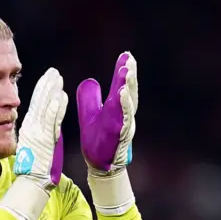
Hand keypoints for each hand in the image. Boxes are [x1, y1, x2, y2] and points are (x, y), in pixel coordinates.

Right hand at [14, 68, 67, 189]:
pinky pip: (51, 121)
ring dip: (52, 92)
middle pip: (40, 102)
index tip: (48, 78)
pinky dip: (55, 109)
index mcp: (30, 127)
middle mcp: (32, 127)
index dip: (42, 90)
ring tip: (58, 78)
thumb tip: (42, 124)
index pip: (36, 104)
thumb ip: (39, 132)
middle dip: (47, 85)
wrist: (32, 181)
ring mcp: (39, 132)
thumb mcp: (35, 144)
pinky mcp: (46, 139)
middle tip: (54, 72)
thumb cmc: (35, 166)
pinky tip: (59, 98)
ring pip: (46, 108)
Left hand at [76, 52, 137, 175]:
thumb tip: (91, 81)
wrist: (98, 164)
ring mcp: (124, 125)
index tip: (126, 54)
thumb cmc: (98, 140)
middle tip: (129, 58)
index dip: (123, 72)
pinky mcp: (120, 136)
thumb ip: (91, 98)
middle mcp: (123, 115)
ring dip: (128, 86)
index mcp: (117, 108)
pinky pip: (124, 118)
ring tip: (126, 71)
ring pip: (129, 103)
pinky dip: (125, 106)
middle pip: (129, 91)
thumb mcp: (91, 114)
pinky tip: (123, 93)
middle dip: (130, 75)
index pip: (121, 86)